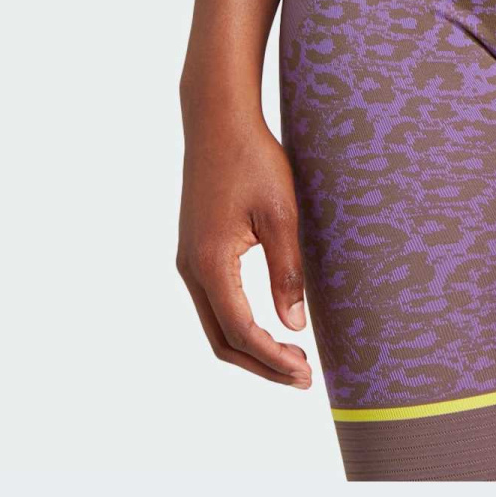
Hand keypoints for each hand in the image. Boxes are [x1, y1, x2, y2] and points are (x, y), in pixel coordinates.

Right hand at [177, 111, 312, 388]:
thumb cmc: (254, 160)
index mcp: (210, 264)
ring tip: (292, 356)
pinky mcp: (195, 251)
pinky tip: (269, 323)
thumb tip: (295, 326)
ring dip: (250, 347)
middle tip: (303, 376)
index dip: (273, 360)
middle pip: (222, 340)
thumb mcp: (281, 214)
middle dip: (262, 364)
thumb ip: (287, 271)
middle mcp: (192, 268)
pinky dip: (239, 324)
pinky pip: (213, 303)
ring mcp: (189, 261)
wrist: (218, 121)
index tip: (306, 374)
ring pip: (215, 325)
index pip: (241, 333)